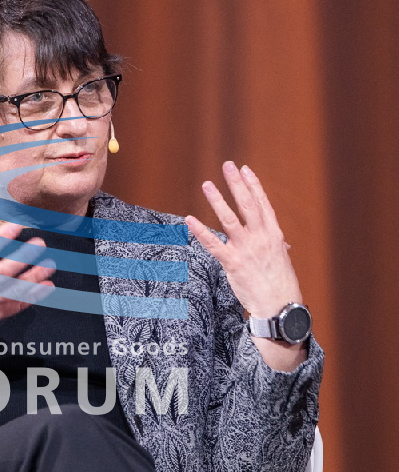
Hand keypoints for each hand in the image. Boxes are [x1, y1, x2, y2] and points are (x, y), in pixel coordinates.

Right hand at [0, 214, 54, 392]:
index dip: (3, 237)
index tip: (17, 226)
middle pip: (7, 268)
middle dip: (25, 256)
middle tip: (40, 244)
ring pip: (16, 287)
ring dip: (35, 276)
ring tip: (49, 264)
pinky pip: (17, 305)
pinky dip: (33, 297)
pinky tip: (46, 287)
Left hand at [185, 162, 305, 369]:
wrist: (279, 306)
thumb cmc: (281, 285)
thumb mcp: (281, 259)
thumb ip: (275, 246)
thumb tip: (280, 242)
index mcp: (274, 234)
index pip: (262, 204)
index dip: (253, 185)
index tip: (245, 169)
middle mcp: (260, 237)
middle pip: (247, 204)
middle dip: (236, 183)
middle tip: (227, 165)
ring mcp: (246, 249)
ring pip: (229, 219)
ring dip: (217, 200)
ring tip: (207, 184)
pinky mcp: (233, 263)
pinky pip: (213, 244)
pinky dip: (200, 231)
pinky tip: (190, 219)